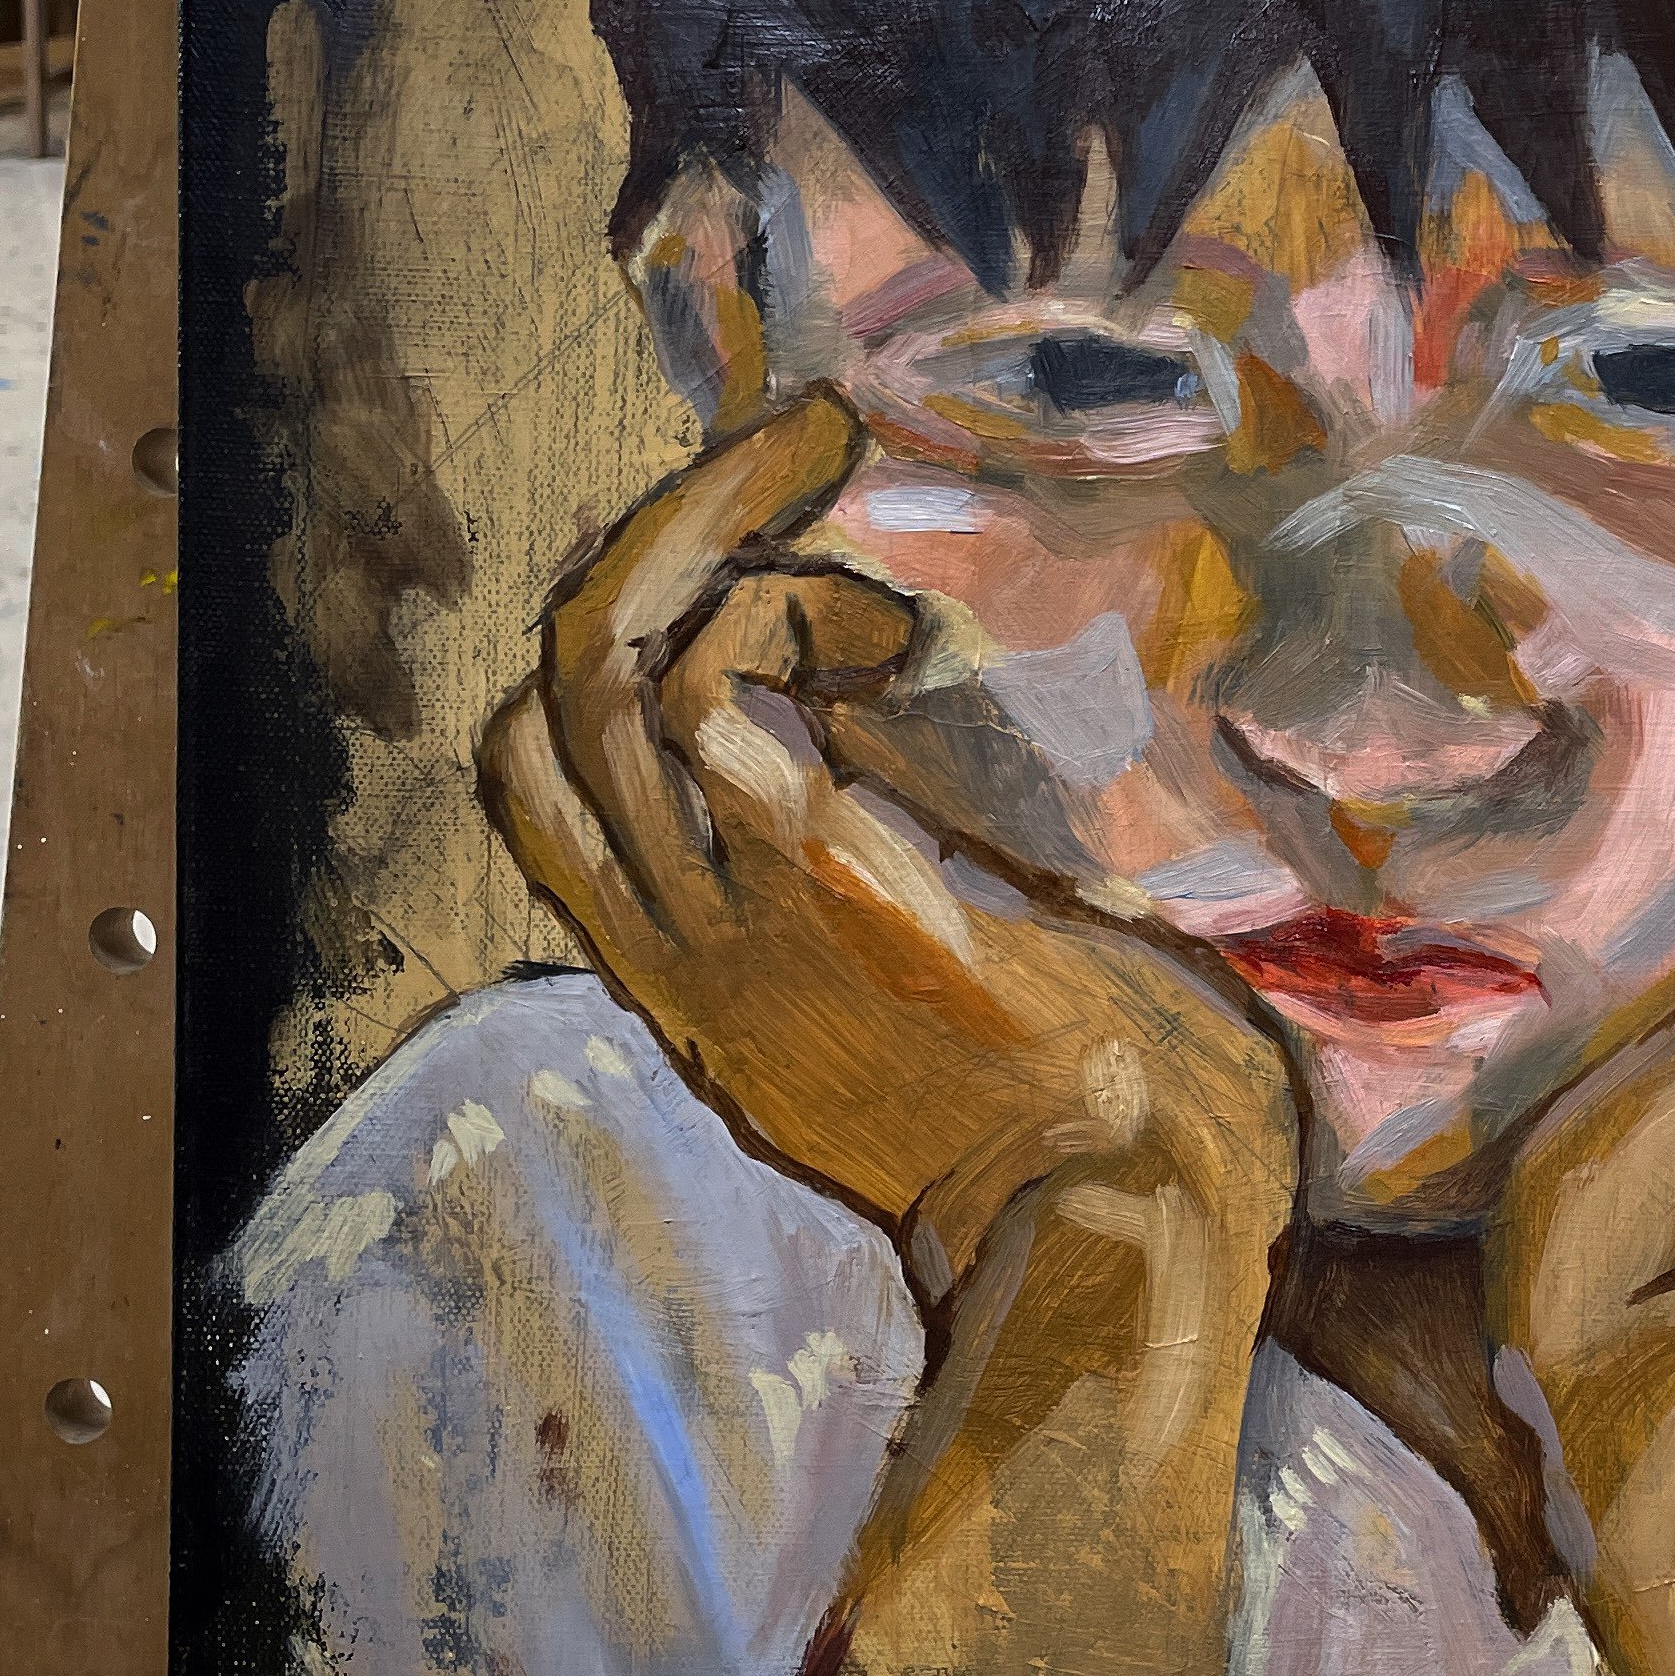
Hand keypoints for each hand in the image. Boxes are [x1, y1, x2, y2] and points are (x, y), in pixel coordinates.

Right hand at [480, 389, 1293, 1272]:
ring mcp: (728, 917)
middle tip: (778, 448)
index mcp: (705, 984)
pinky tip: (903, 626)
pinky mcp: (810, 883)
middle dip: (635, 551)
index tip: (768, 588)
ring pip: (594, 673)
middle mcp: (680, 950)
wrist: (1132, 1229)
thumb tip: (924, 750)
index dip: (619, 664)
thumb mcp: (938, 1021)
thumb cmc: (1091, 1133)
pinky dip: (785, 608)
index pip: (556, 795)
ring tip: (818, 446)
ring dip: (695, 524)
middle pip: (542, 712)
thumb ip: (890, 902)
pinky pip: (706, 686)